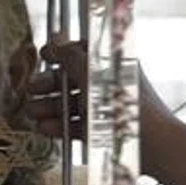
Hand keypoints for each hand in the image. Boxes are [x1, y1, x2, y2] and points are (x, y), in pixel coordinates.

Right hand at [29, 41, 168, 167]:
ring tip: (33, 113)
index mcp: (113, 64)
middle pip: (74, 80)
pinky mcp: (105, 131)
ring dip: (51, 107)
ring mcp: (108, 108)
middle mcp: (110, 84)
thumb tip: (55, 40)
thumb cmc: (126, 105)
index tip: (42, 56)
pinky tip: (46, 128)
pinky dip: (62, 126)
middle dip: (50, 84)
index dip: (61, 53)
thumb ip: (71, 57)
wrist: (154, 145)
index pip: (84, 52)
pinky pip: (79, 125)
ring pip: (74, 104)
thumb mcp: (93, 75)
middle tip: (31, 89)